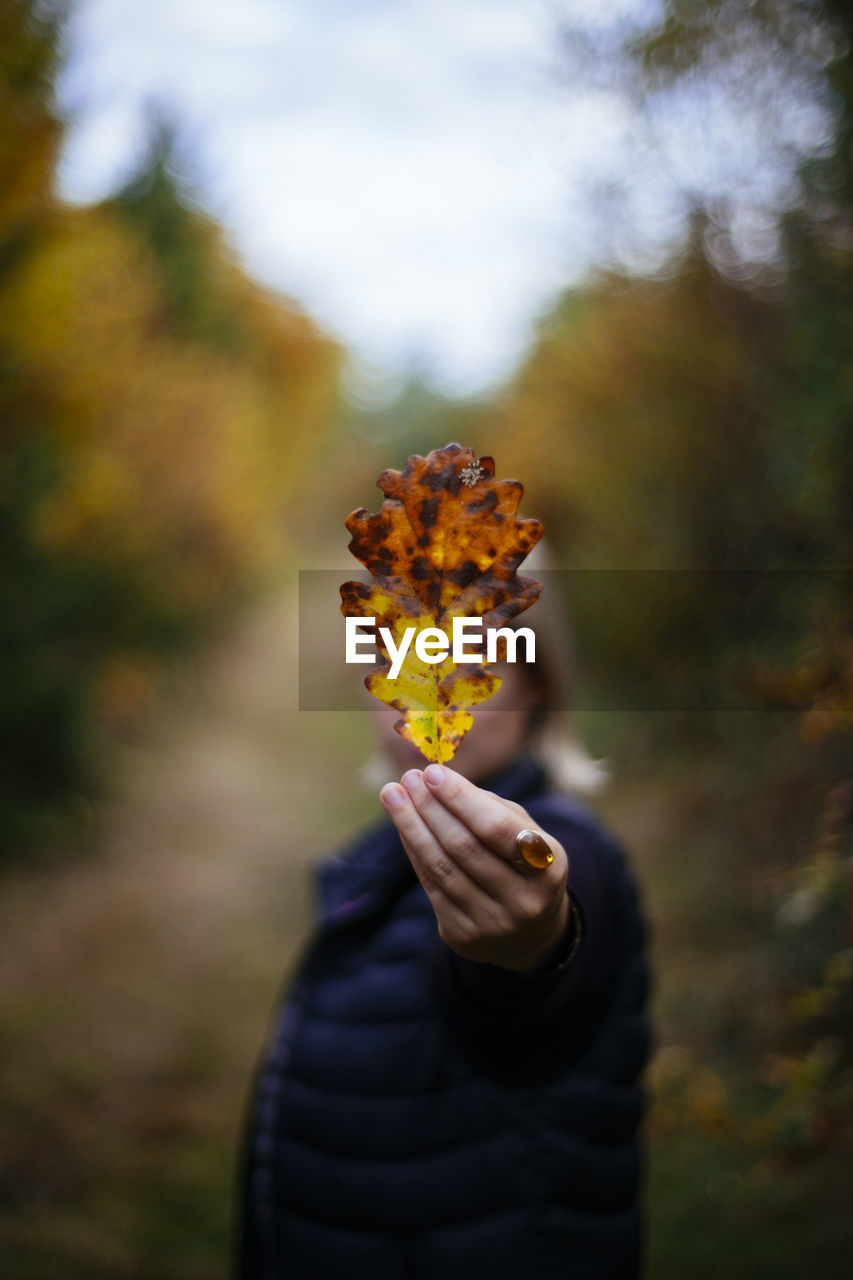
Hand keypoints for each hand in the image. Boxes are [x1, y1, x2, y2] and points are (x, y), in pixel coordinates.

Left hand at [379, 764, 569, 972]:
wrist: (530, 934)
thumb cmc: (525, 864)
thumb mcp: (526, 833)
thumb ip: (489, 807)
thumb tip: (436, 781)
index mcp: (547, 868)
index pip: (496, 829)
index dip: (461, 799)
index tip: (433, 773)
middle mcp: (522, 901)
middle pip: (462, 847)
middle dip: (430, 808)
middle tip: (408, 778)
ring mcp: (491, 923)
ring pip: (440, 866)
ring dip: (411, 826)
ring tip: (392, 794)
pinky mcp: (462, 937)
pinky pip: (430, 885)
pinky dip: (413, 850)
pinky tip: (403, 826)